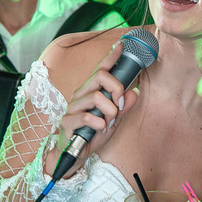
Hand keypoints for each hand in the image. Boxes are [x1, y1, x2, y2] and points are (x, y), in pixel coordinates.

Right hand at [55, 39, 140, 167]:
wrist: (73, 155)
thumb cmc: (91, 135)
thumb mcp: (112, 121)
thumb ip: (123, 108)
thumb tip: (134, 93)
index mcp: (91, 92)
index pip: (101, 70)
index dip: (111, 57)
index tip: (121, 46)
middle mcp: (81, 95)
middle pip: (99, 76)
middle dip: (116, 88)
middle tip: (120, 104)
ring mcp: (73, 107)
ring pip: (95, 96)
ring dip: (109, 110)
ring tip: (108, 122)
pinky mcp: (67, 121)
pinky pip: (88, 117)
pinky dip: (99, 123)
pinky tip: (100, 129)